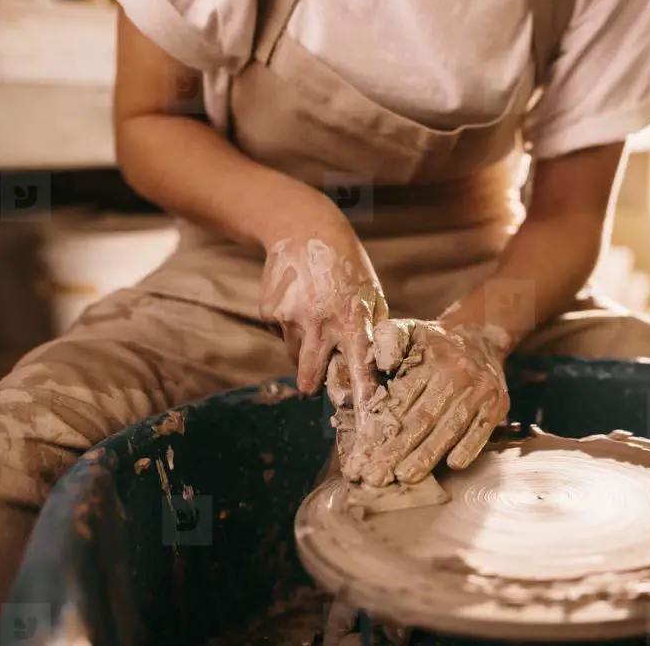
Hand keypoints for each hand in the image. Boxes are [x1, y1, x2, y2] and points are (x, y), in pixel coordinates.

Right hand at [260, 231, 387, 400]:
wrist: (303, 229)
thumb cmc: (348, 266)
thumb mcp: (371, 294)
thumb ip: (375, 329)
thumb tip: (380, 364)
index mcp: (353, 321)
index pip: (360, 368)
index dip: (362, 395)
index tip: (366, 420)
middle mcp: (320, 323)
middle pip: (311, 374)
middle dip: (312, 383)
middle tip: (313, 385)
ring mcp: (291, 318)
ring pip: (295, 354)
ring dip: (303, 348)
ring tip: (313, 317)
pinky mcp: (269, 312)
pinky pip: (280, 334)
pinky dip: (288, 327)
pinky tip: (297, 301)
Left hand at [341, 319, 511, 486]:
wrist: (480, 335)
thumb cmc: (433, 342)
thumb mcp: (407, 329)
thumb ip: (387, 341)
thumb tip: (382, 365)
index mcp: (429, 358)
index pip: (400, 398)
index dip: (378, 429)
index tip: (360, 455)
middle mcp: (456, 374)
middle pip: (422, 418)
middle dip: (396, 450)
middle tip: (375, 477)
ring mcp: (480, 390)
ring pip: (450, 428)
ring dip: (428, 455)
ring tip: (405, 477)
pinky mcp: (498, 403)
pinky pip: (482, 429)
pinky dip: (468, 447)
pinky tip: (452, 465)